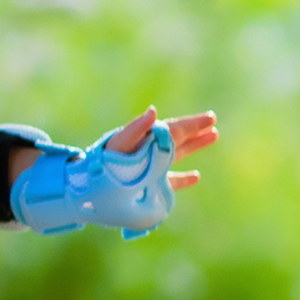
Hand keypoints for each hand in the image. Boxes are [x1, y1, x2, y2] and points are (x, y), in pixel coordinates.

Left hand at [5, 104, 217, 237]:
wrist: (86, 187)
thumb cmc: (102, 162)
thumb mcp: (118, 144)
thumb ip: (135, 129)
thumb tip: (153, 112)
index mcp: (145, 140)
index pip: (172, 129)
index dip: (191, 123)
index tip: (209, 117)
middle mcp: (149, 153)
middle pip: (177, 139)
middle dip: (195, 131)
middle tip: (213, 122)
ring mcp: (150, 170)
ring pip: (177, 155)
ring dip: (194, 147)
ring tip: (213, 136)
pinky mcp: (149, 187)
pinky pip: (170, 182)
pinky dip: (183, 178)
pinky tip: (196, 176)